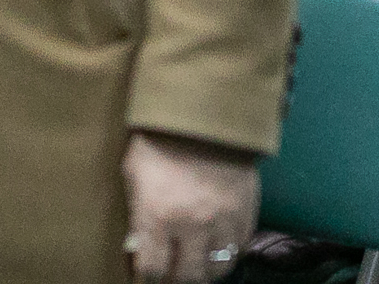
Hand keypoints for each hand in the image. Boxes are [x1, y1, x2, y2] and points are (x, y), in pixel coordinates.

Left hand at [122, 130, 259, 283]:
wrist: (203, 112)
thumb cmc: (158, 139)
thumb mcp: (133, 173)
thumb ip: (137, 213)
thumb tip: (137, 244)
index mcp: (158, 215)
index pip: (152, 269)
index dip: (147, 274)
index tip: (146, 270)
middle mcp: (192, 225)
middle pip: (187, 277)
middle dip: (176, 279)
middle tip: (171, 272)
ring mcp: (223, 221)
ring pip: (217, 269)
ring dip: (203, 270)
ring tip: (195, 263)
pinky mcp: (245, 212)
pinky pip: (239, 248)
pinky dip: (227, 252)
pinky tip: (216, 245)